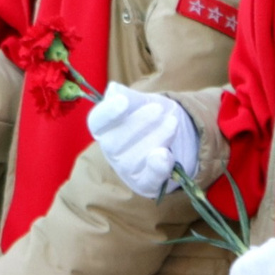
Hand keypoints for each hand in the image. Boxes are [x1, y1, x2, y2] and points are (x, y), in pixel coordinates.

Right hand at [89, 83, 195, 198]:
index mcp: (105, 129)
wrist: (178, 135)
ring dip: (157, 138)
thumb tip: (114, 90)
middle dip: (139, 123)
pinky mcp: (147, 184)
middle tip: (159, 109)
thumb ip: (130, 97)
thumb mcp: (144, 102)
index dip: (107, 113)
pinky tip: (166, 154)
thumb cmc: (153, 116)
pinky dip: (157, 168)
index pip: (97, 123)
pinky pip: (148, 180)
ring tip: (173, 123)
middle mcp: (112, 151)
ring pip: (134, 160)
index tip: (123, 101)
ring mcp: (128, 170)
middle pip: (114, 143)